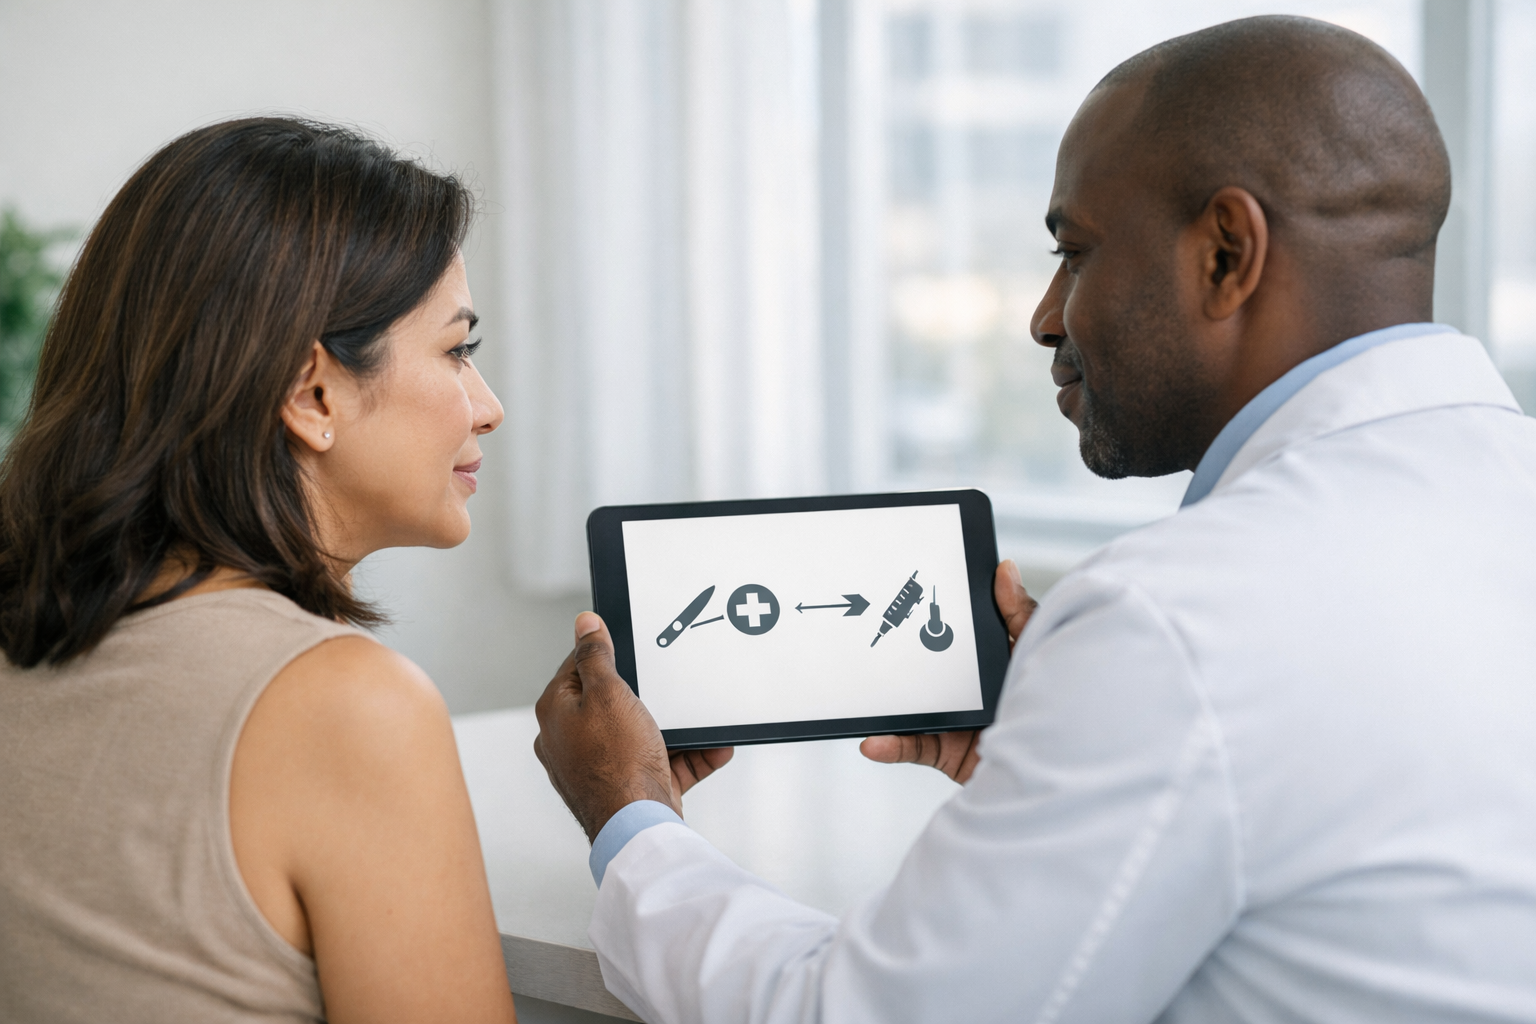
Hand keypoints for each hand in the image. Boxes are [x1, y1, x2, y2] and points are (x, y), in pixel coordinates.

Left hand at [533, 612, 732, 841]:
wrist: (638, 826)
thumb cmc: (616, 762)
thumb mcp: (608, 693)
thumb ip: (596, 656)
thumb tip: (584, 624)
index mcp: (557, 714)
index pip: (576, 667)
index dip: (604, 651)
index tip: (628, 642)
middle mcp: (572, 742)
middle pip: (611, 701)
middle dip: (646, 693)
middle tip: (667, 682)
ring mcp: (600, 767)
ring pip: (641, 734)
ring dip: (674, 727)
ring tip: (697, 718)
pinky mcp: (629, 788)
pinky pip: (663, 763)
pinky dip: (687, 755)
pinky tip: (712, 747)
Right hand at [859, 559, 1036, 783]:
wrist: (1056, 770)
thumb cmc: (1058, 707)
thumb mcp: (1033, 654)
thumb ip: (1020, 615)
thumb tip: (1005, 569)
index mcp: (983, 663)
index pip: (949, 634)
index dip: (926, 616)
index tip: (900, 595)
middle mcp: (963, 690)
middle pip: (920, 669)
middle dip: (892, 657)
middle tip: (865, 638)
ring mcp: (951, 721)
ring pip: (907, 708)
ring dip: (881, 704)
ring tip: (861, 696)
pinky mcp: (944, 752)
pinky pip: (910, 747)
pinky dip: (890, 745)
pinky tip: (873, 742)